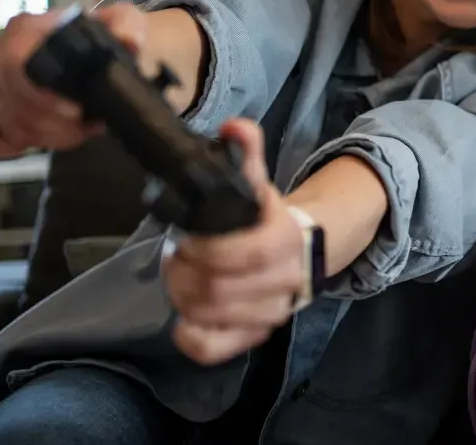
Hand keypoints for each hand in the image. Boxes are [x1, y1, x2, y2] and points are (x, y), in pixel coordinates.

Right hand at [0, 4, 147, 158]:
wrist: (94, 55)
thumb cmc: (104, 42)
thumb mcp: (124, 27)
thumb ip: (129, 28)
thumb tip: (128, 42)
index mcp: (27, 28)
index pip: (16, 63)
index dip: (44, 97)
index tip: (77, 112)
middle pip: (12, 100)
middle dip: (53, 124)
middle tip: (84, 126)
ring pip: (4, 122)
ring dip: (42, 137)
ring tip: (74, 130)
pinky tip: (26, 146)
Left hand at [163, 117, 309, 365]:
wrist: (300, 253)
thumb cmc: (267, 219)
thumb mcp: (258, 182)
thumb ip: (247, 151)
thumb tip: (234, 126)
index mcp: (285, 240)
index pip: (244, 254)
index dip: (206, 250)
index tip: (186, 239)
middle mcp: (283, 281)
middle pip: (219, 289)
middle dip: (183, 271)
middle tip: (174, 256)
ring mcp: (269, 313)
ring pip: (211, 316)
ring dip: (182, 295)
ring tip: (178, 276)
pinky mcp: (253, 337)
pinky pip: (213, 349)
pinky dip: (191, 335)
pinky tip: (185, 316)